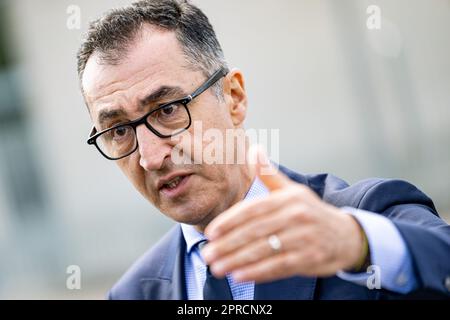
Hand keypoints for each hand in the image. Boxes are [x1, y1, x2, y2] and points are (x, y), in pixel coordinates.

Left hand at [202, 147, 364, 282]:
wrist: (347, 235)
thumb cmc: (311, 212)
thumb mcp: (292, 191)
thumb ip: (268, 174)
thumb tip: (252, 148)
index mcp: (288, 198)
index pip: (253, 209)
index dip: (230, 221)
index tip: (211, 233)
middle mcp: (297, 216)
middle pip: (255, 231)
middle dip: (228, 244)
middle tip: (207, 255)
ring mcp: (305, 238)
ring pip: (265, 250)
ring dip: (238, 260)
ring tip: (217, 268)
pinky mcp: (310, 258)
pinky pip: (279, 266)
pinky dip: (258, 272)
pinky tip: (239, 275)